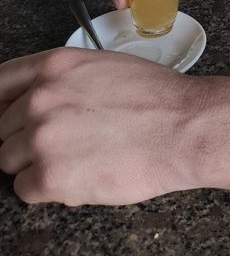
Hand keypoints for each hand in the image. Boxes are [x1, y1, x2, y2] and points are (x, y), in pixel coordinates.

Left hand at [0, 48, 207, 205]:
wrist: (185, 127)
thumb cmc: (156, 98)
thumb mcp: (105, 67)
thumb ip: (63, 80)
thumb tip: (34, 99)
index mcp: (55, 66)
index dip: (1, 104)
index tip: (6, 115)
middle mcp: (40, 97)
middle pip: (2, 127)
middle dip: (27, 138)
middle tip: (67, 142)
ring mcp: (41, 137)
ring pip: (8, 160)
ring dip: (36, 164)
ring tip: (78, 158)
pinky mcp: (49, 176)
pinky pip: (24, 189)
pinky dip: (47, 189)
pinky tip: (80, 175)